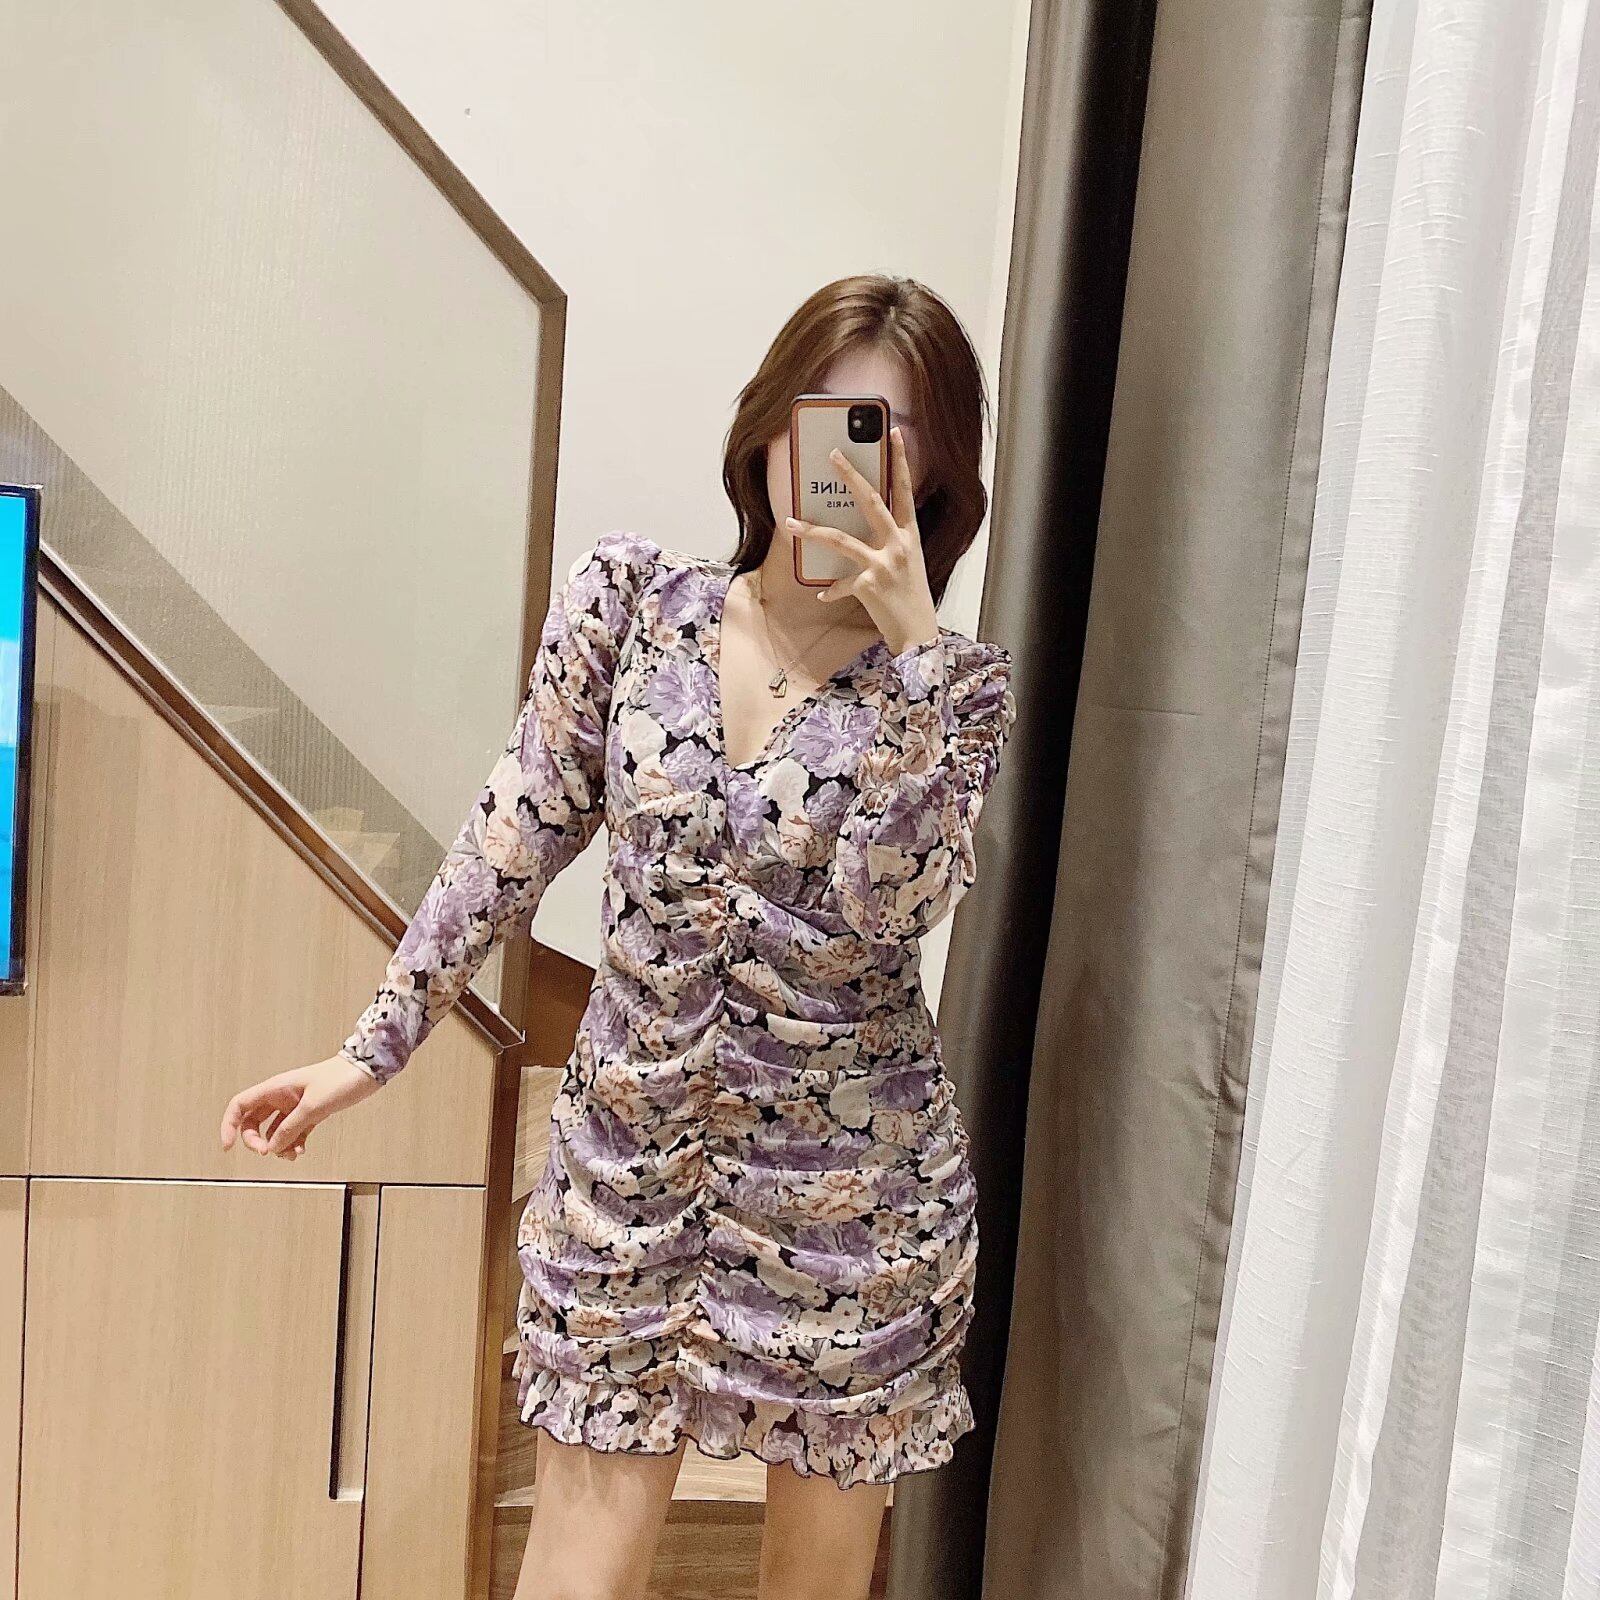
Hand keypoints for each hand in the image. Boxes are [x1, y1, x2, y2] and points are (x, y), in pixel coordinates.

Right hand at [219, 1054, 382, 1161]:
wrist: (367, 1072)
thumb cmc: (341, 1079)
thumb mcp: (313, 1106)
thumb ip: (291, 1127)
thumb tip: (272, 1146)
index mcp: (276, 1088)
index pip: (240, 1105)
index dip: (229, 1125)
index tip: (228, 1146)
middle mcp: (281, 1097)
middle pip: (254, 1122)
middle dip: (256, 1141)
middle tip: (267, 1153)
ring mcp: (295, 1105)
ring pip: (274, 1131)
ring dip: (278, 1145)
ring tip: (292, 1154)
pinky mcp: (310, 1113)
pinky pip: (293, 1132)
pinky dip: (293, 1143)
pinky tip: (301, 1150)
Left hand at [785, 425, 940, 656]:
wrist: (919, 633)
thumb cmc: (911, 597)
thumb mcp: (908, 563)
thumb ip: (889, 542)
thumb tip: (860, 527)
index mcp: (909, 535)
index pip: (904, 491)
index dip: (900, 461)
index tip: (894, 434)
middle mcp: (898, 545)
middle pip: (871, 502)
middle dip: (850, 475)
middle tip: (832, 453)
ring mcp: (883, 564)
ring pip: (841, 539)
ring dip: (812, 531)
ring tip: (790, 523)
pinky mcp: (868, 585)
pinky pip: (840, 583)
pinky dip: (831, 589)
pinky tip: (823, 594)